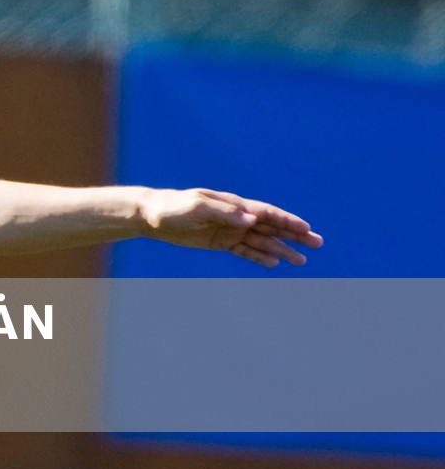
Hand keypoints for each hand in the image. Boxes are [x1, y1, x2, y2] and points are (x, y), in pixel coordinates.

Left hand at [138, 188, 322, 266]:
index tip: (306, 228)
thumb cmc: (173, 208)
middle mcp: (236, 217)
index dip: (287, 220)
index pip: (266, 213)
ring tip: (301, 261)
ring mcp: (229, 230)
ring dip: (281, 250)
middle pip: (271, 227)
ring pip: (262, 241)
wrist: (150, 216)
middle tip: (317, 243)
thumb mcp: (197, 207)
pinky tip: (274, 264)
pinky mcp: (220, 242)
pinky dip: (259, 257)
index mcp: (234, 205)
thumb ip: (225, 213)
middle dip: (294, 235)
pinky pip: (244, 251)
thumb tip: (251, 219)